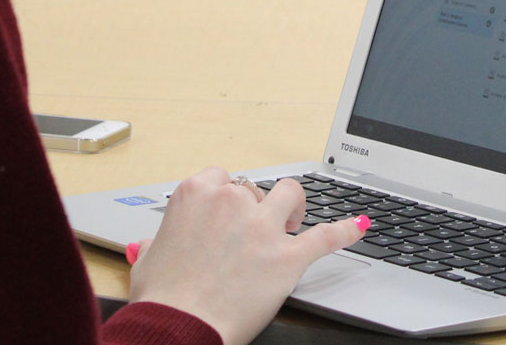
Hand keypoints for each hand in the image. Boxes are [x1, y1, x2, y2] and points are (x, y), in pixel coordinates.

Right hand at [126, 168, 367, 343]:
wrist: (180, 326)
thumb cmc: (162, 298)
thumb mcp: (147, 260)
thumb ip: (156, 244)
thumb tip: (152, 245)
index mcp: (196, 195)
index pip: (221, 179)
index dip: (227, 198)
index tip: (227, 214)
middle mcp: (231, 202)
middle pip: (254, 190)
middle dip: (254, 208)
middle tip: (250, 233)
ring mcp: (263, 227)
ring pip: (291, 195)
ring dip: (292, 207)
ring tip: (290, 223)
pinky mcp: (288, 257)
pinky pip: (326, 236)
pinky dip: (345, 231)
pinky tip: (357, 227)